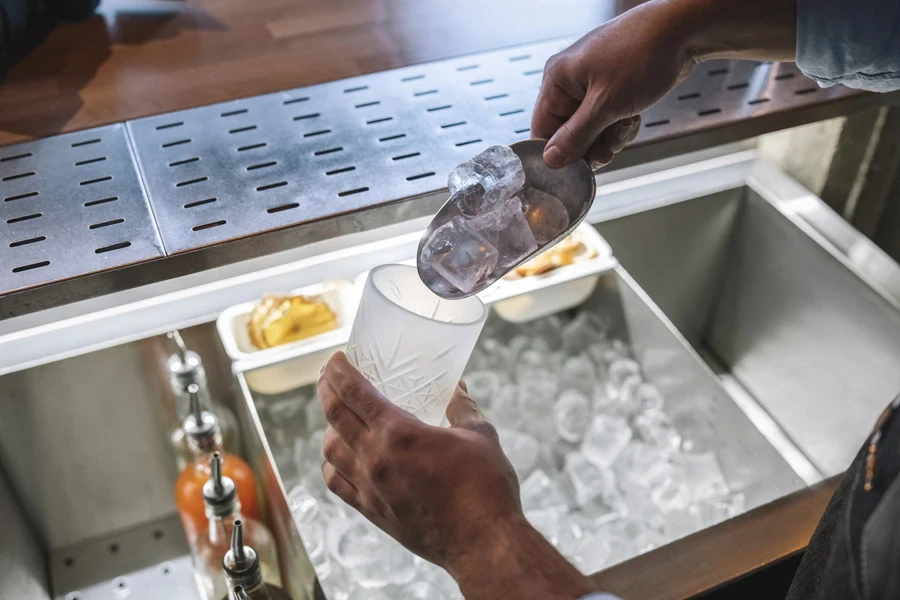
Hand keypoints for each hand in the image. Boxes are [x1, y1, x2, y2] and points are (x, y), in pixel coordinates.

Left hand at [318, 352, 594, 599]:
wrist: (482, 542)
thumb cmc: (485, 488)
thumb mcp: (480, 435)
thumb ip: (463, 408)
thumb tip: (457, 389)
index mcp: (399, 433)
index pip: (353, 393)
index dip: (339, 371)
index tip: (335, 359)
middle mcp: (375, 458)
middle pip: (334, 416)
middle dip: (327, 390)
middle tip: (329, 377)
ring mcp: (370, 488)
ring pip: (330, 451)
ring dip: (329, 428)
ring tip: (338, 418)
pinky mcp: (373, 511)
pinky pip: (337, 484)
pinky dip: (332, 465)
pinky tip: (340, 459)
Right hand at [532, 1, 692, 169]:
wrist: (683, 31)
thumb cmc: (642, 54)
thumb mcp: (605, 105)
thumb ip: (575, 137)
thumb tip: (551, 160)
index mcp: (558, 80)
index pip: (542, 130)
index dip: (559, 152)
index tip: (578, 166)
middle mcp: (571, 82)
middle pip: (569, 134)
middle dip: (592, 144)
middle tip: (608, 149)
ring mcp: (593, 85)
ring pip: (592, 131)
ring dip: (610, 136)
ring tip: (627, 121)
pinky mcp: (613, 89)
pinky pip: (608, 120)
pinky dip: (622, 125)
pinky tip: (634, 116)